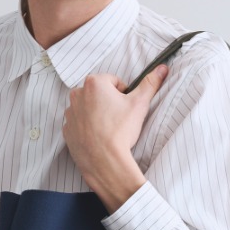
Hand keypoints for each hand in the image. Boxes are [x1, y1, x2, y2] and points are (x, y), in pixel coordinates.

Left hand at [62, 65, 168, 212]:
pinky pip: (80, 123)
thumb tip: (162, 68)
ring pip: (88, 107)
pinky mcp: (67, 129)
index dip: (124, 94)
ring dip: (98, 114)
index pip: (114, 81)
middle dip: (109, 102)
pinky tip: (98, 136)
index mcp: (94, 83)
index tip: (126, 107)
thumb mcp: (139, 104)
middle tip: (119, 119)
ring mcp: (70, 113)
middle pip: (99, 93)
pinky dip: (88, 127)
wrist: (104, 161)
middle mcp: (77, 94)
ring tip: (109, 129)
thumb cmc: (120, 131)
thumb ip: (150, 83)